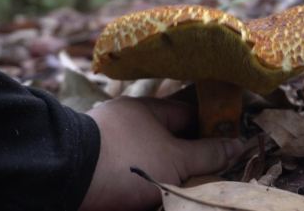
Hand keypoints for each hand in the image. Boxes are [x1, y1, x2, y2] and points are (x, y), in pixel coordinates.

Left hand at [79, 97, 242, 210]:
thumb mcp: (175, 160)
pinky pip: (125, 168)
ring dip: (161, 170)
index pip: (188, 114)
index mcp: (147, 109)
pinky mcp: (93, 163)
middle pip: (166, 136)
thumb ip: (208, 153)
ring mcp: (107, 141)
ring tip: (178, 189)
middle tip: (205, 176)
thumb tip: (239, 144)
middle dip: (185, 155)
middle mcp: (126, 120)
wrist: (64, 178)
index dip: (208, 129)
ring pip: (145, 154)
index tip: (225, 148)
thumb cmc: (126, 161)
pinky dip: (139, 179)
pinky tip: (149, 194)